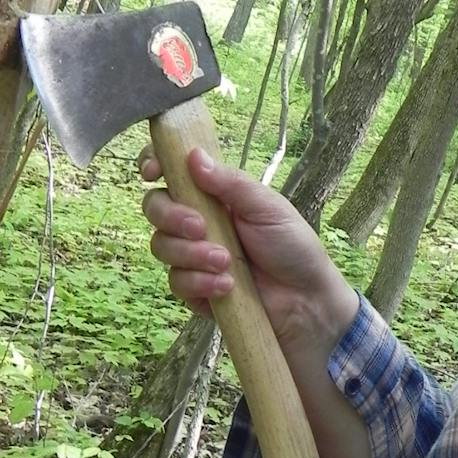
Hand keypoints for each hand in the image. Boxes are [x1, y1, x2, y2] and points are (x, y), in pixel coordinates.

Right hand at [139, 146, 357, 350]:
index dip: (154, 165)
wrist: (305, 300)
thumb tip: (194, 156)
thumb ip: (230, 182)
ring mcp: (192, 256)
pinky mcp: (194, 288)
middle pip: (155, 208)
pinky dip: (200, 282)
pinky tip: (227, 286)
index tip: (152, 172)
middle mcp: (197, 221)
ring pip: (161, 246)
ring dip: (192, 254)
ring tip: (227, 262)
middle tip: (201, 228)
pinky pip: (176, 282)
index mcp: (213, 195)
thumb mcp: (267, 207)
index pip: (172, 172)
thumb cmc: (292, 247)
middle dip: (172, 216)